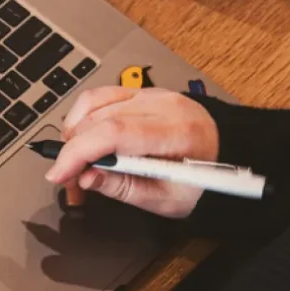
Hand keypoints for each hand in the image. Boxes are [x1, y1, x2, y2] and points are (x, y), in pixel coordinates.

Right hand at [43, 86, 220, 218]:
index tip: (59, 174)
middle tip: (69, 180)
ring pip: (93, 102)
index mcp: (176, 132)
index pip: (114, 132)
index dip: (78, 153)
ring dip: (75, 134)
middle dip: (72, 150)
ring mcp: (153, 93)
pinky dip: (86, 119)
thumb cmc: (204, 181)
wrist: (230, 156)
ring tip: (77, 163)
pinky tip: (86, 141)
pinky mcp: (144, 92)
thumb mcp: (165, 198)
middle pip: (98, 117)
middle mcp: (163, 105)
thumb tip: (85, 179)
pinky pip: (103, 97)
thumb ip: (122, 188)